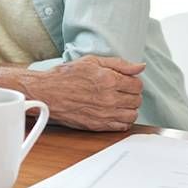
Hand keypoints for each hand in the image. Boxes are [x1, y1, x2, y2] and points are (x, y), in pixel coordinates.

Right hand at [21, 55, 144, 131]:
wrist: (47, 93)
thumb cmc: (66, 76)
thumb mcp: (92, 61)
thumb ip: (119, 64)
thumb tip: (140, 67)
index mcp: (109, 80)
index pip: (138, 85)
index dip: (132, 81)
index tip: (125, 81)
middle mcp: (109, 99)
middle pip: (137, 100)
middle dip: (131, 94)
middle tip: (120, 90)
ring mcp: (104, 114)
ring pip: (133, 115)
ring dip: (129, 108)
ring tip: (118, 102)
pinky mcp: (98, 125)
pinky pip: (122, 126)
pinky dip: (122, 120)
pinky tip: (113, 112)